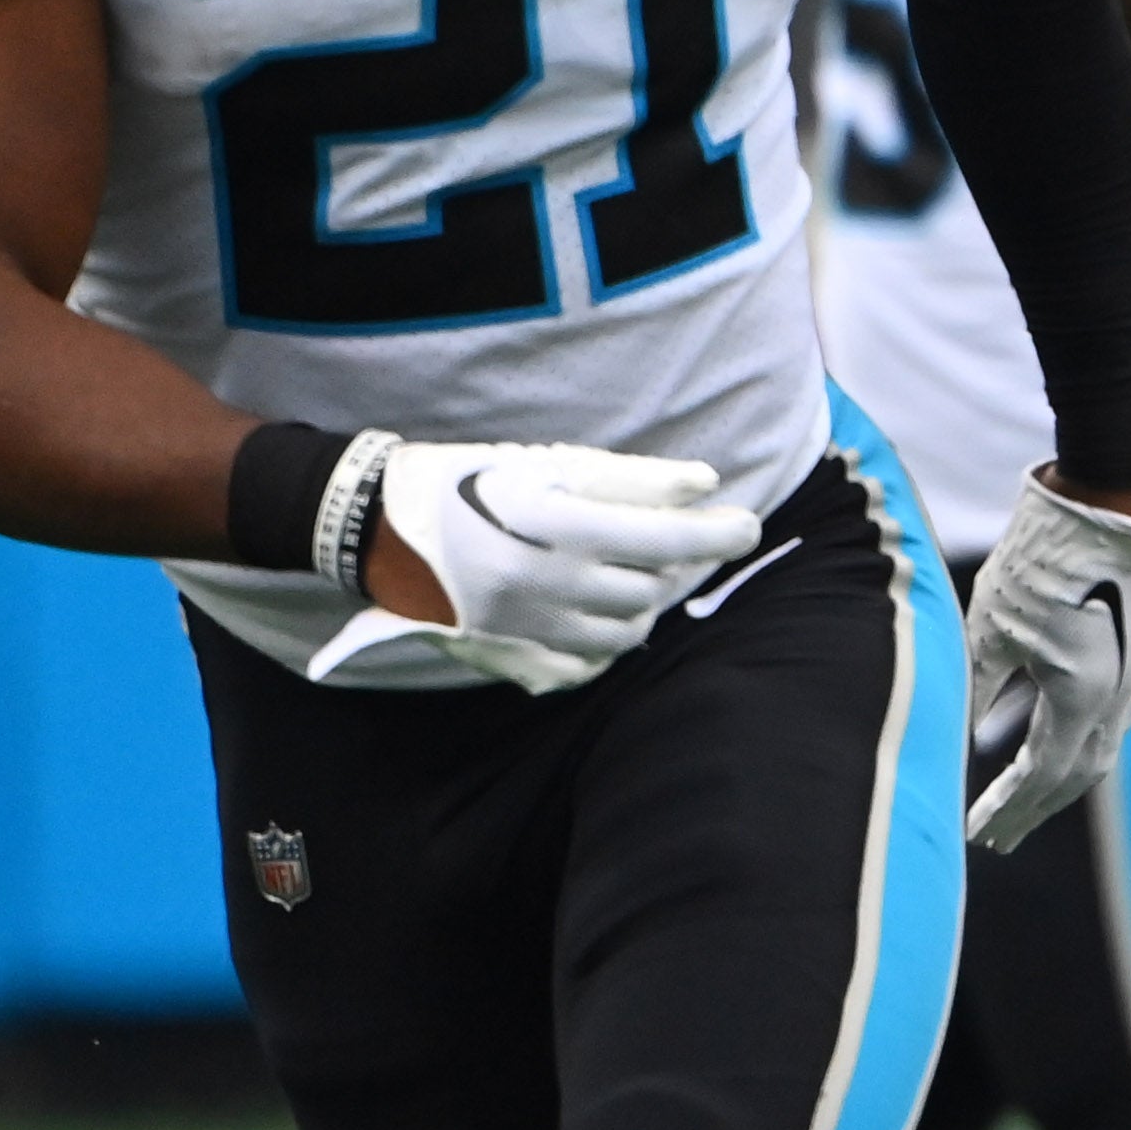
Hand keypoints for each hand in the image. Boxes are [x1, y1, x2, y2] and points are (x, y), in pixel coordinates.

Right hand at [358, 440, 766, 693]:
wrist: (381, 529)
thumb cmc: (474, 480)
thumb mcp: (552, 463)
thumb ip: (633, 477)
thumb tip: (706, 484)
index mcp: (554, 527)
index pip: (664, 540)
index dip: (718, 534)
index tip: (748, 526)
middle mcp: (541, 584)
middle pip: (649, 589)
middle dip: (675, 566)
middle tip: (678, 542)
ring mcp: (522, 627)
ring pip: (623, 632)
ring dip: (644, 603)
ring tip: (637, 574)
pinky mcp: (504, 656)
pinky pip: (583, 666)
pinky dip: (606, 642)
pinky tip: (602, 613)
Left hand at [962, 455, 1130, 848]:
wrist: (1115, 489)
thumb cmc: (1043, 555)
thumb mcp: (991, 626)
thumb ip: (977, 691)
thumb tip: (961, 742)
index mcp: (1083, 693)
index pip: (1044, 773)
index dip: (1008, 809)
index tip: (975, 837)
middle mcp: (1121, 692)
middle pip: (1080, 773)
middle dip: (1037, 809)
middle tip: (997, 839)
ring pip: (1100, 747)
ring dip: (1060, 781)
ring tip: (1023, 803)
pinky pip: (1110, 718)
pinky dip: (1078, 745)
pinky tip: (1052, 744)